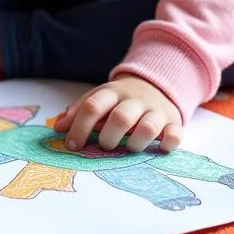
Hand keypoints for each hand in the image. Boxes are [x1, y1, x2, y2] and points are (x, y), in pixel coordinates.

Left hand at [53, 74, 183, 152]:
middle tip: (104, 147)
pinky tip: (159, 148)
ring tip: (129, 148)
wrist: (156, 84)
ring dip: (136, 143)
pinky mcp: (173, 122)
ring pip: (148, 127)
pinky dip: (169, 143)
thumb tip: (58, 128)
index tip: (71, 145)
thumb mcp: (99, 98)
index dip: (79, 127)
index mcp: (112, 92)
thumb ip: (78, 111)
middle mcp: (134, 100)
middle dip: (108, 138)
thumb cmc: (120, 99)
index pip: (93, 106)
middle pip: (120, 118)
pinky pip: (176, 133)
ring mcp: (156, 111)